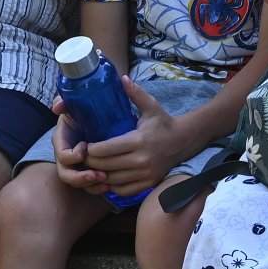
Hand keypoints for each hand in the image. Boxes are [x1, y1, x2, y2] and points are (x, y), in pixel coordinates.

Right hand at [49, 107, 110, 194]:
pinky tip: (108, 185)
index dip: (72, 155)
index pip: (62, 156)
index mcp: (62, 141)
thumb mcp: (75, 104)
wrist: (98, 115)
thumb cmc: (85, 110)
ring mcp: (77, 165)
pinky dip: (97, 187)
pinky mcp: (88, 170)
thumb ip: (64, 102)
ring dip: (90, 183)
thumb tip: (57, 107)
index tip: (86, 147)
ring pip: (78, 182)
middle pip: (66, 174)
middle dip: (80, 177)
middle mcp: (67, 156)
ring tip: (105, 180)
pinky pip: (88, 185)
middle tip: (96, 175)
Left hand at [81, 79, 191, 195]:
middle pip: (105, 166)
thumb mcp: (150, 106)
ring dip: (99, 175)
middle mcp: (142, 160)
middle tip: (84, 156)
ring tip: (92, 167)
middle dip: (90, 162)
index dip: (91, 149)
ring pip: (112, 180)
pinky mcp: (148, 183)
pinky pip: (123, 190)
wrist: (183, 141)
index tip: (86, 144)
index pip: (106, 150)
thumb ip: (135, 93)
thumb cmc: (163, 122)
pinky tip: (107, 177)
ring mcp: (146, 174)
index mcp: (139, 140)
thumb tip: (121, 78)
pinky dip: (112, 186)